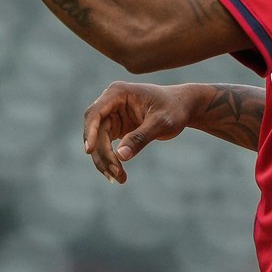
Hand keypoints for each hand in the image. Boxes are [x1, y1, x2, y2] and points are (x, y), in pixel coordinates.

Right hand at [83, 82, 201, 182]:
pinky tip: (116, 173)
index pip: (95, 113)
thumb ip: (141, 138)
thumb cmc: (173, 109)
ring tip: (119, 178)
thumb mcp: (161, 123)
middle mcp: (110, 102)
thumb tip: (121, 156)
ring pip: (98, 141)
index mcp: (118, 93)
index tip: (89, 150)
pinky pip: (105, 145)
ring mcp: (111, 114)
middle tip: (116, 174)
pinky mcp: (115, 126)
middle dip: (102, 153)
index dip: (90, 132)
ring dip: (105, 160)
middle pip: (95, 130)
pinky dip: (110, 159)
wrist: (182, 108)